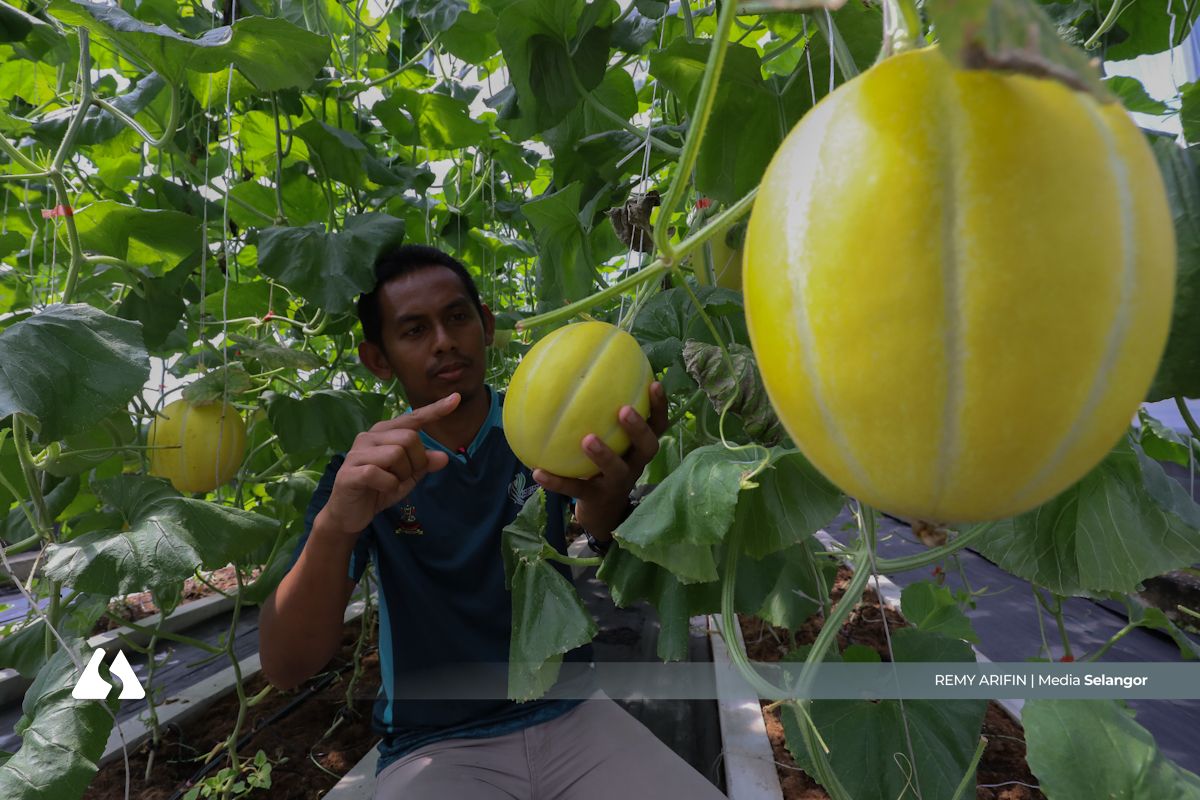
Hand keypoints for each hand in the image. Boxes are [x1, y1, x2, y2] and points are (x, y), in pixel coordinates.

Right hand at [316, 393, 460, 537]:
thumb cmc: (379, 489)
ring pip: (396, 454)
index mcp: (384, 433)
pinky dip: (389, 485)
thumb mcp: (408, 477)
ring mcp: (357, 453)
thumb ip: (424, 464)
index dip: (435, 410)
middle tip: (404, 477)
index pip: (413, 418)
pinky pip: (379, 473)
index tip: (456, 398)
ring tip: (390, 484)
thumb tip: (444, 457)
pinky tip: (381, 490)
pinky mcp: (349, 472)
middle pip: (409, 438)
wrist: (350, 514)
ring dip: (401, 475)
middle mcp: (369, 437)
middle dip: (416, 462)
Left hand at [533, 382, 667, 538]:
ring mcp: (616, 484)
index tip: (653, 383)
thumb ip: (600, 412)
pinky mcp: (595, 499)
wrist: (602, 511)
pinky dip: (557, 482)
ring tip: (586, 440)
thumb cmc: (604, 464)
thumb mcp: (610, 439)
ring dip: (604, 454)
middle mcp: (634, 464)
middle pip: (647, 447)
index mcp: (638, 447)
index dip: (659, 406)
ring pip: (616, 470)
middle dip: (638, 428)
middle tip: (624, 410)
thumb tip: (574, 370)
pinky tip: (538, 472)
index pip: (658, 425)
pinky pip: (575, 490)